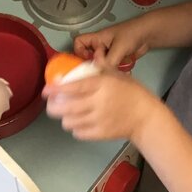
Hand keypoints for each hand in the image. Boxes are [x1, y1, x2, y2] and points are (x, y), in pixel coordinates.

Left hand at [43, 72, 161, 140]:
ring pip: (70, 122)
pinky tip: (79, 123)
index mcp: (101, 85)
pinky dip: (75, 129)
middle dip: (53, 107)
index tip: (46, 90)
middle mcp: (97, 103)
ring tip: (66, 114)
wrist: (145, 116)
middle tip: (52, 104)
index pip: (73, 87)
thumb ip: (101, 67)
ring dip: (64, 118)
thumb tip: (91, 56)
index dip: (56, 89)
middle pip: (66, 108)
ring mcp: (98, 120)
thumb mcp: (117, 74)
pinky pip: (78, 133)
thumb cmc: (131, 91)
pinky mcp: (100, 134)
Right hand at [73, 16, 151, 67]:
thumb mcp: (119, 47)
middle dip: (93, 65)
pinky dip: (114, 72)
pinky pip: (110, 68)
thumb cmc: (132, 33)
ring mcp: (109, 53)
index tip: (87, 59)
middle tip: (99, 71)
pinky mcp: (117, 60)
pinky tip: (122, 74)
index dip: (78, 51)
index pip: (79, 42)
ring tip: (112, 73)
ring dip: (105, 70)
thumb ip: (109, 61)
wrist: (148, 35)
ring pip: (100, 64)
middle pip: (88, 57)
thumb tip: (101, 74)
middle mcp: (101, 46)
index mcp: (97, 38)